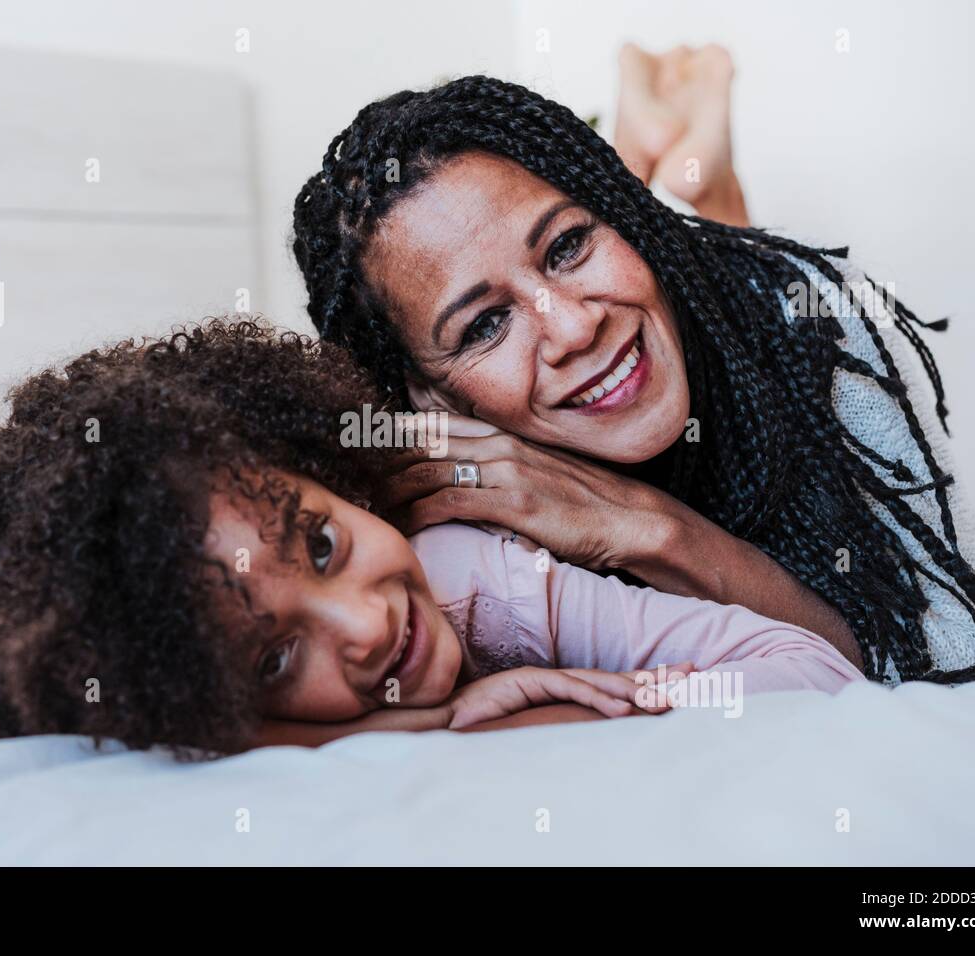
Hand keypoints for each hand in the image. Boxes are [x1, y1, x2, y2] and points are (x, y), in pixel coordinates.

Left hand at [382, 412, 684, 571]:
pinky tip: (397, 527)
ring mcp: (505, 470)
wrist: (631, 520)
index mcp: (499, 434)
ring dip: (387, 488)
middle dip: (375, 459)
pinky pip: (450, 501)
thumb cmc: (581, 504)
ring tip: (360, 504)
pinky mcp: (513, 502)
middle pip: (417, 441)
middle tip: (342, 475)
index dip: (386, 436)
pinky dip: (417, 514)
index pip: (428, 424)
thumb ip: (494, 467)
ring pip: (426, 468)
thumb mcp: (533, 473)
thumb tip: (455, 476)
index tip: (354, 450)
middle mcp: (497, 443)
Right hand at [445, 664, 695, 729]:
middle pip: (616, 676)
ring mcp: (543, 678)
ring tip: (665, 699)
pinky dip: (597, 699)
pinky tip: (621, 712)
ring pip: (598, 681)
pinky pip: (569, 690)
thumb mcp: (535, 733)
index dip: (649, 682)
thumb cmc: (484, 729)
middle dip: (656, 675)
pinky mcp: (528, 681)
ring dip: (634, 690)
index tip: (684, 682)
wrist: (444, 719)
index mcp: (563, 691)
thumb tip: (596, 745)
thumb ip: (562, 732)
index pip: (614, 685)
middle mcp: (558, 680)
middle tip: (695, 673)